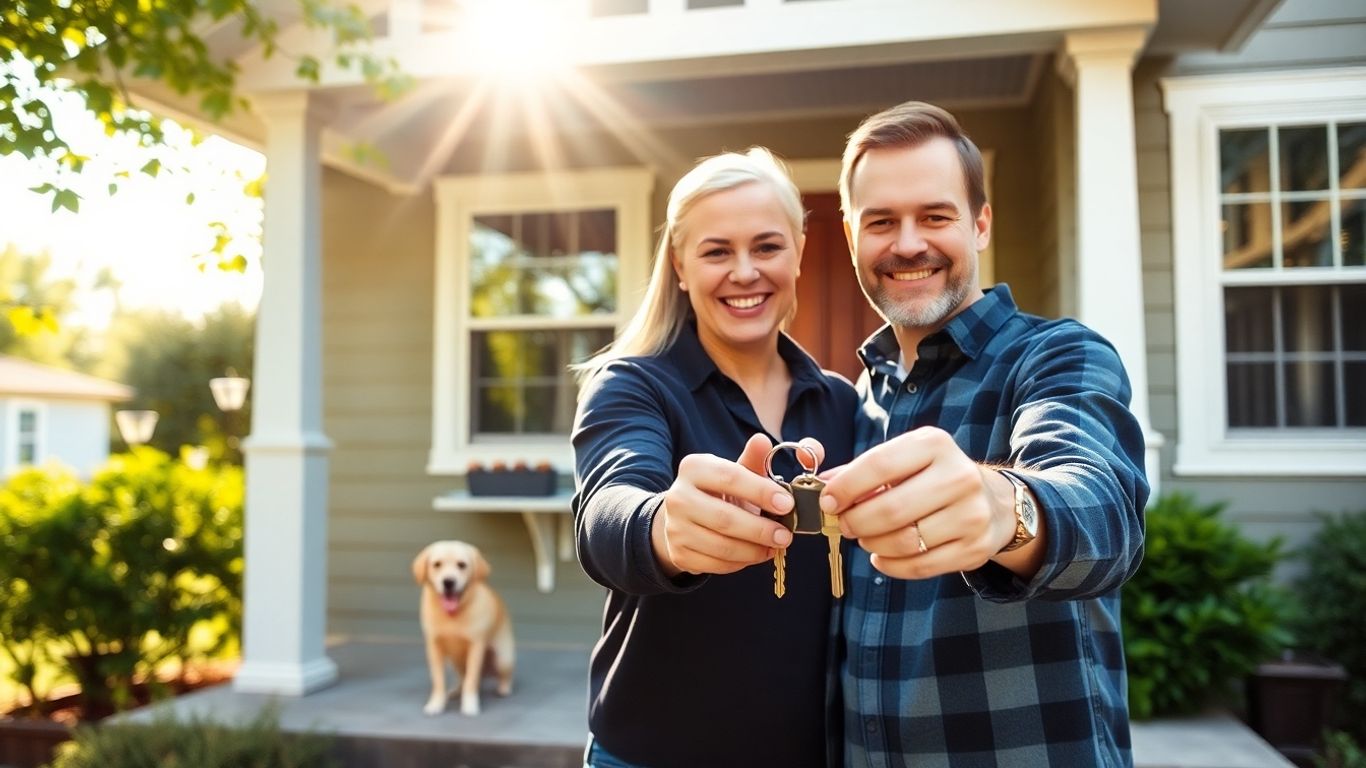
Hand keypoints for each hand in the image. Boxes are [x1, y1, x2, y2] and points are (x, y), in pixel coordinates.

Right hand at [652, 434, 798, 576]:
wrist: (684, 517)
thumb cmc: (719, 492)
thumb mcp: (735, 472)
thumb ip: (753, 459)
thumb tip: (763, 440)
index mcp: (693, 468)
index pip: (730, 478)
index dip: (761, 491)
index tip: (787, 503)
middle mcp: (678, 497)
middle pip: (725, 519)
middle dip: (761, 529)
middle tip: (786, 535)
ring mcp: (675, 528)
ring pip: (722, 546)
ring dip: (755, 550)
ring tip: (775, 546)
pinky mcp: (679, 554)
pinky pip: (716, 565)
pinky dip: (741, 563)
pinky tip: (755, 554)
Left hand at [818, 427, 1016, 579]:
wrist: (993, 501)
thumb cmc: (934, 477)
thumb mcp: (905, 459)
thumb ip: (862, 470)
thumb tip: (823, 485)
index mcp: (935, 445)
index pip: (879, 465)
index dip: (846, 487)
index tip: (828, 502)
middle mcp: (959, 476)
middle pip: (890, 509)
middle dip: (856, 521)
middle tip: (845, 525)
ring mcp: (971, 515)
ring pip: (903, 541)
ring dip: (872, 543)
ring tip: (865, 538)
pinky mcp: (975, 548)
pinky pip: (920, 565)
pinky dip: (890, 565)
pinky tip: (881, 556)